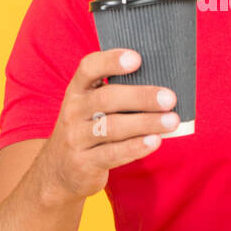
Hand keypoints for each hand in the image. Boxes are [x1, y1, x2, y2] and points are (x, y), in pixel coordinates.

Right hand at [36, 48, 178, 200]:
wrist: (59, 172)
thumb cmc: (88, 130)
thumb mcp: (90, 108)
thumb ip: (117, 95)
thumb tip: (162, 87)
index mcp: (77, 90)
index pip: (88, 68)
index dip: (111, 60)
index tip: (137, 58)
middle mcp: (73, 111)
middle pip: (106, 98)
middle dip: (141, 96)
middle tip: (169, 98)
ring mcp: (76, 138)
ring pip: (112, 127)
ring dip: (145, 123)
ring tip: (171, 121)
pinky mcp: (83, 163)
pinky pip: (112, 153)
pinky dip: (136, 147)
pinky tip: (155, 141)